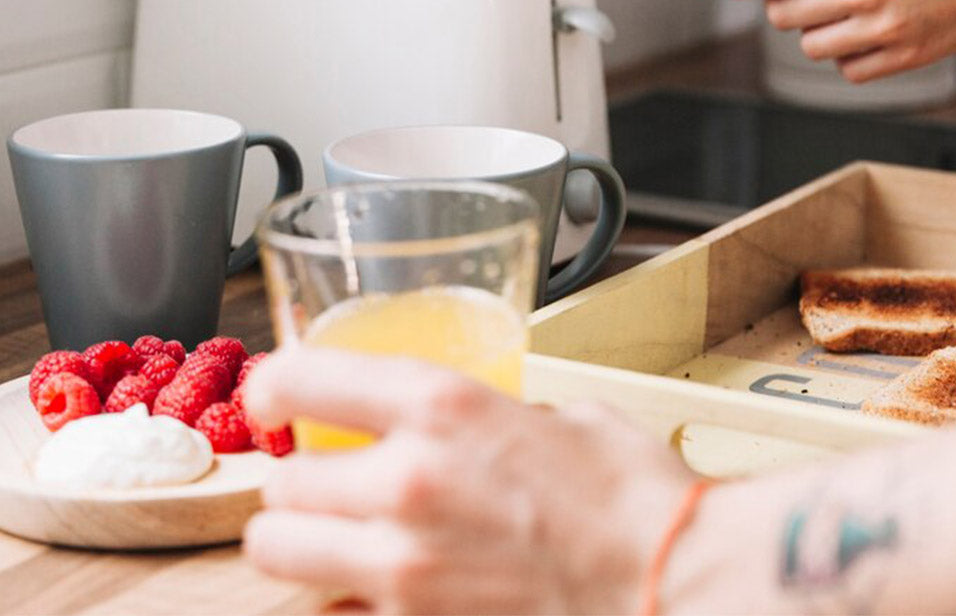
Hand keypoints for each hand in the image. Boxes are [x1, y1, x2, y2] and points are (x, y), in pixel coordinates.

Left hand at [242, 348, 693, 614]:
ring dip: (297, 538)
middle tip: (321, 472)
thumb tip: (467, 429)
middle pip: (282, 482)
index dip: (273, 382)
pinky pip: (337, 610)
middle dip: (295, 478)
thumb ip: (490, 418)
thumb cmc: (625, 492)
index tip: (272, 392)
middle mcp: (408, 480)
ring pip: (280, 553)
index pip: (309, 377)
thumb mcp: (556, 417)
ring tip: (331, 529)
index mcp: (442, 406)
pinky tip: (379, 577)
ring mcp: (405, 564)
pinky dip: (343, 594)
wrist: (667, 579)